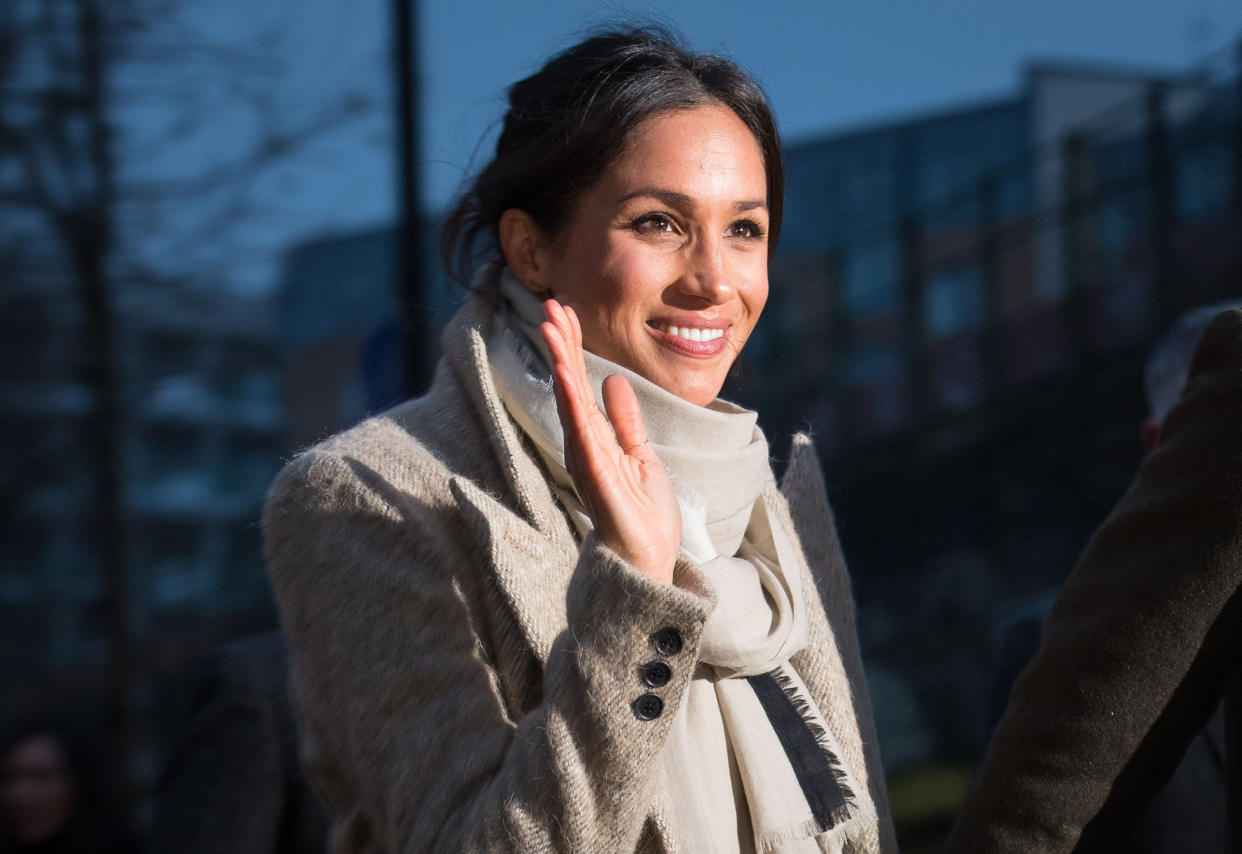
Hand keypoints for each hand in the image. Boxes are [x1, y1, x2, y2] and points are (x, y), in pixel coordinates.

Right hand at [540, 299, 680, 584]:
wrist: (650, 560)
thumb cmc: (641, 515)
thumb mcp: (641, 456)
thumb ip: (626, 421)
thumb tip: (614, 382)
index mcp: (596, 439)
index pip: (581, 384)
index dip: (573, 347)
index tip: (565, 311)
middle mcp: (585, 445)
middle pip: (570, 385)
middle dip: (561, 343)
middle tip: (551, 303)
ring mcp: (587, 458)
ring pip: (570, 400)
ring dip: (561, 361)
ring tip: (551, 326)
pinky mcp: (596, 474)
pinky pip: (581, 432)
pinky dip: (571, 401)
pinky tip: (565, 372)